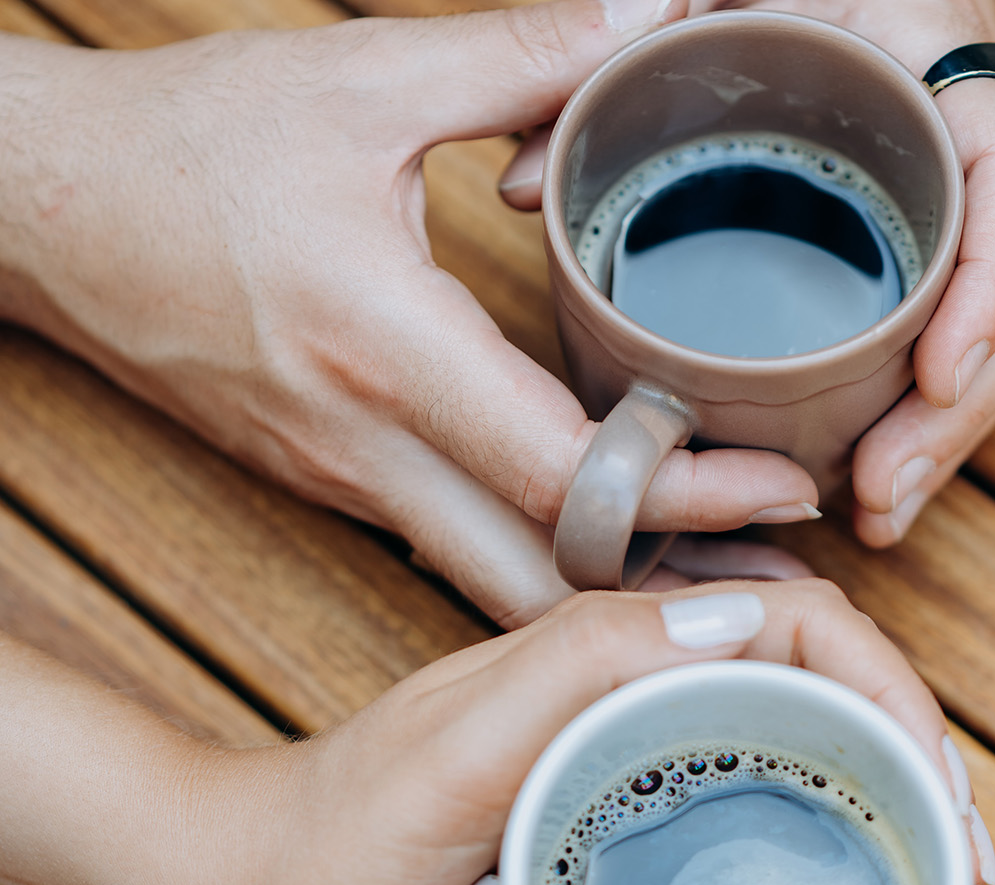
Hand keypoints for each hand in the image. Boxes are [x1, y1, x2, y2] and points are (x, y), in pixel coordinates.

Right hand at [0, 4, 818, 629]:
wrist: (43, 212)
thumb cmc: (187, 147)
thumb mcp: (358, 79)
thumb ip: (520, 54)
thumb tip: (650, 19)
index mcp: (385, 346)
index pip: (567, 472)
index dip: (690, 494)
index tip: (788, 485)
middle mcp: (369, 446)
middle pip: (545, 575)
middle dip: (671, 586)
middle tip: (780, 563)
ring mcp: (347, 482)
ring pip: (502, 584)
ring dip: (615, 586)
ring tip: (722, 562)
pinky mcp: (335, 483)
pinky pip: (460, 548)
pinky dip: (547, 557)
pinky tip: (615, 532)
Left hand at [254, 579, 993, 884]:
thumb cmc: (346, 820)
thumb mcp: (458, 743)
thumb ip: (583, 662)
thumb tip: (747, 617)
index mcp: (616, 640)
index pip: (799, 623)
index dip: (889, 688)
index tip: (937, 779)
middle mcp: (640, 675)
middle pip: (820, 675)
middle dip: (916, 742)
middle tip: (967, 846)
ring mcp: (637, 736)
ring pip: (798, 730)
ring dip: (884, 783)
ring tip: (939, 865)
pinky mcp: (626, 795)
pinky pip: (751, 786)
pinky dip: (823, 820)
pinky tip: (849, 875)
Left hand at [499, 0, 994, 547]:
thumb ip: (630, 38)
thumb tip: (536, 158)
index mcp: (933, 59)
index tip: (938, 375)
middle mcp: (964, 134)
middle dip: (961, 410)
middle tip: (882, 496)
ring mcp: (954, 194)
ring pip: (993, 329)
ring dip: (944, 435)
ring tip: (879, 513)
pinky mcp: (925, 239)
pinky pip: (952, 332)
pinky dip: (919, 413)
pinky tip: (873, 476)